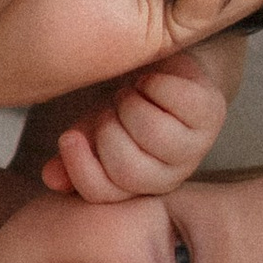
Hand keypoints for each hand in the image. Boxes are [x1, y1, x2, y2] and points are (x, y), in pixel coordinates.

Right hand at [40, 27, 246, 199]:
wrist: (164, 68)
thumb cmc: (127, 103)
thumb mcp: (92, 126)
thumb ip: (72, 151)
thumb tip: (51, 177)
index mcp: (136, 185)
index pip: (103, 193)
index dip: (80, 167)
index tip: (68, 135)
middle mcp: (169, 174)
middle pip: (126, 167)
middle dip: (108, 128)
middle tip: (111, 107)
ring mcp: (196, 146)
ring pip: (152, 133)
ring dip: (132, 103)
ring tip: (132, 93)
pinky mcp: (212, 112)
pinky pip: (174, 99)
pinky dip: (155, 82)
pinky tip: (153, 81)